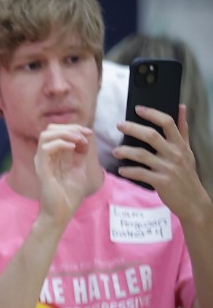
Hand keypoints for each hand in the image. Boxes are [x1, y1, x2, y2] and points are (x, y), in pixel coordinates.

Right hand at [35, 124, 94, 223]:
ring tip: (78, 139)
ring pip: (46, 134)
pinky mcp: (42, 169)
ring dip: (65, 133)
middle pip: (51, 129)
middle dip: (70, 127)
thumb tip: (85, 138)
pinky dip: (60, 143)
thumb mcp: (79, 170)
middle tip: (85, 134)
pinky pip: (46, 148)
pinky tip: (73, 147)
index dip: (74, 128)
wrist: (62, 213)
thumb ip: (81, 155)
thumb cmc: (69, 196)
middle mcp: (45, 156)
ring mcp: (42, 162)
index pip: (58, 132)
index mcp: (54, 156)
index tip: (89, 133)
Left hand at [114, 105, 211, 220]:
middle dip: (133, 128)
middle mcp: (174, 154)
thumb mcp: (187, 151)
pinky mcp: (161, 182)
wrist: (193, 200)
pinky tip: (121, 170)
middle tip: (119, 125)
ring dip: (125, 151)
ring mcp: (168, 168)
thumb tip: (181, 107)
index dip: (152, 114)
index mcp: (180, 145)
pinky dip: (129, 171)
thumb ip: (182, 130)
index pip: (167, 123)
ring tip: (115, 151)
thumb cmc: (186, 174)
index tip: (138, 108)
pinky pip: (141, 173)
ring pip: (142, 155)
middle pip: (151, 136)